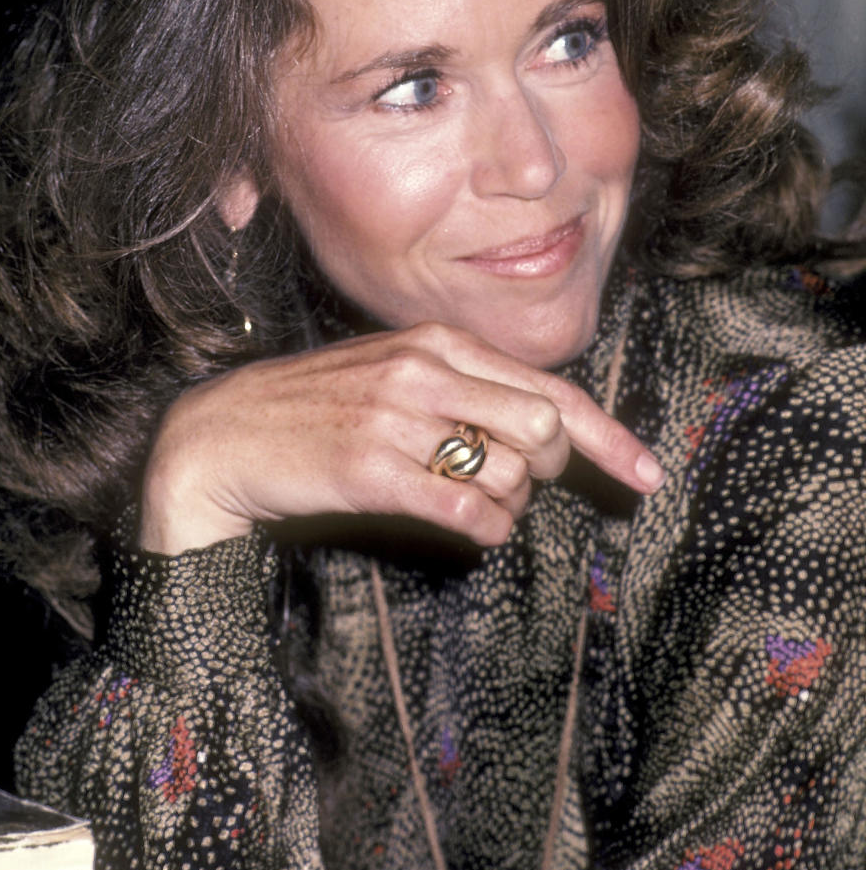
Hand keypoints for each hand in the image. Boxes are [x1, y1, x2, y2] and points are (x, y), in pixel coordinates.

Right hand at [139, 322, 663, 553]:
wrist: (221, 435)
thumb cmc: (314, 410)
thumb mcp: (392, 374)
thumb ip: (464, 388)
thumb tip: (543, 431)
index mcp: (436, 341)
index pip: (549, 386)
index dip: (609, 436)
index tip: (648, 475)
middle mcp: (424, 369)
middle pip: (544, 428)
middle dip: (547, 471)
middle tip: (512, 485)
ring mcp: (397, 416)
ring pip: (514, 470)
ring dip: (510, 503)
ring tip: (472, 503)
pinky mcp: (372, 467)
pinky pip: (469, 508)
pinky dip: (485, 528)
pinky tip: (466, 526)